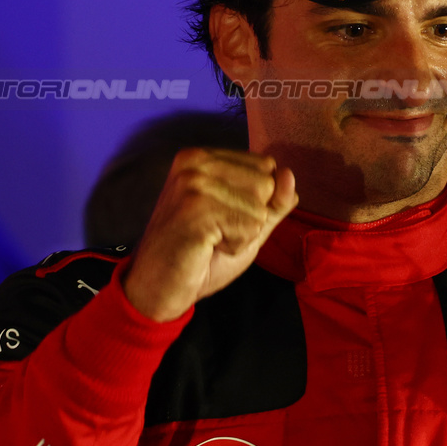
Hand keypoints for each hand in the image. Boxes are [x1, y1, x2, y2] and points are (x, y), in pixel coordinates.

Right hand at [123, 148, 297, 321]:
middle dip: (250, 218)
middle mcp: (195, 161)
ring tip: (209, 240)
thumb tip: (289, 174)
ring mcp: (193, 183)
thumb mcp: (248, 224)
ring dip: (242, 235)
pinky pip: (249, 227)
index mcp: (203, 156)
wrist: (157, 289)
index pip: (266, 167)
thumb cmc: (201, 255)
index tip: (220, 217)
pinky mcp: (195, 209)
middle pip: (267, 183)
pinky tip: (206, 248)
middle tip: (213, 232)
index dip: (255, 202)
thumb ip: (274, 201)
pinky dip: (235, 246)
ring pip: (260, 208)